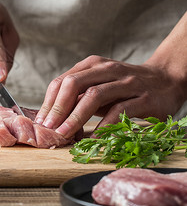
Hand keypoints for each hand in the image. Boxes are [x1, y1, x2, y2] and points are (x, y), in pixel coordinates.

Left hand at [35, 55, 186, 137]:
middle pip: (74, 84)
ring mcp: (126, 82)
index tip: (40, 122)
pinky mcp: (143, 98)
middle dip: (58, 108)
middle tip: (49, 129)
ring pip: (94, 96)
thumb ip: (76, 98)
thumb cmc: (123, 88)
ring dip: (76, 117)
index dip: (48, 103)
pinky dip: (104, 126)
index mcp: (92, 65)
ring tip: (64, 134)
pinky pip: (119, 111)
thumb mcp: (97, 87)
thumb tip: (50, 118)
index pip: (62, 81)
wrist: (166, 80)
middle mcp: (107, 70)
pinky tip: (93, 139)